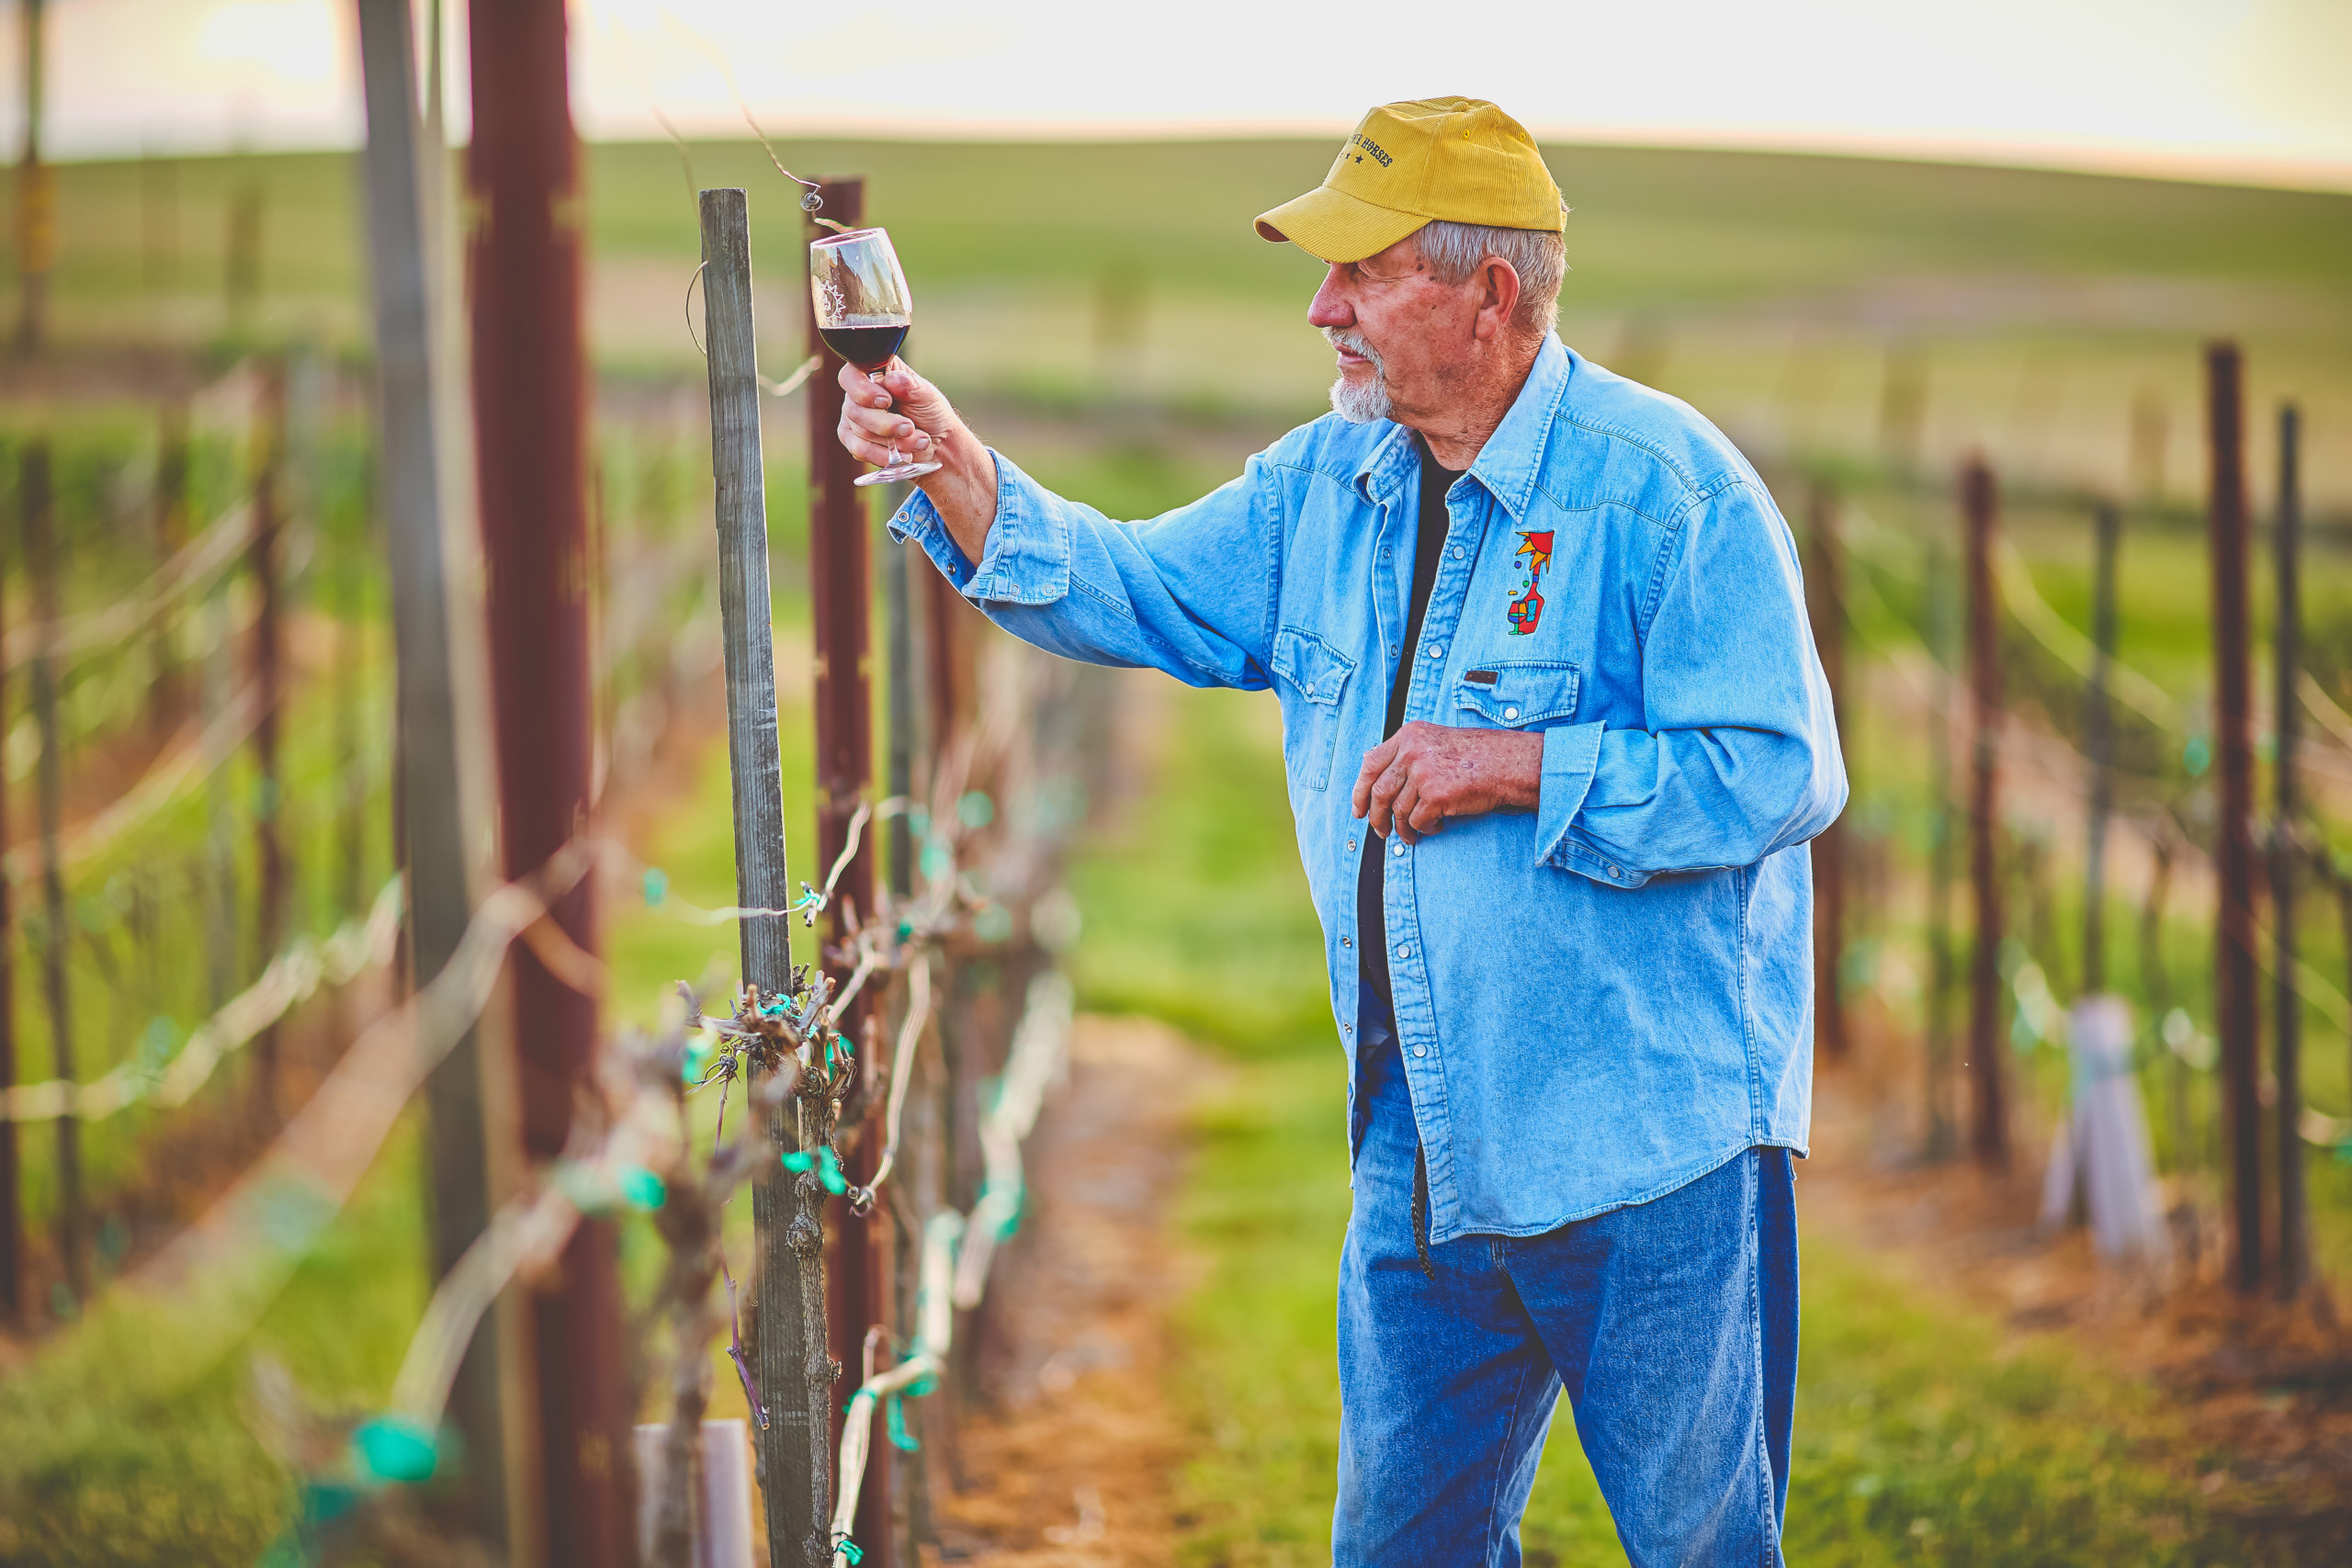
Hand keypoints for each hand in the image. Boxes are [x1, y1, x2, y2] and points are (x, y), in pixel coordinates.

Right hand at [834, 358, 994, 559]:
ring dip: (884, 439)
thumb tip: (893, 377)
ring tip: (914, 444)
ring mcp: (857, 422)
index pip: (852, 371)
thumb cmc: (939, 423)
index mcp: (879, 378)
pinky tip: (895, 460)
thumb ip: (912, 387)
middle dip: (882, 420)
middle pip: (850, 402)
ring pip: (850, 427)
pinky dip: (875, 455)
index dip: (863, 385)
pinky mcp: (857, 446)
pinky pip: (853, 449)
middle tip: (908, 430)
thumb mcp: (931, 400)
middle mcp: (863, 398)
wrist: (944, 458)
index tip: (886, 398)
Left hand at [1351, 722, 1542, 843]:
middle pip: (1379, 791)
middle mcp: (1411, 751)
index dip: (1360, 790)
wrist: (1508, 764)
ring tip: (1412, 835)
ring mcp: (1422, 772)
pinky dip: (1424, 828)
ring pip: (1398, 810)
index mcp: (1409, 735)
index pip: (1370, 764)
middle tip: (1380, 832)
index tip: (1359, 810)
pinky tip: (1436, 826)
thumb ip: (1407, 754)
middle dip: (1377, 817)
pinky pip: (1417, 821)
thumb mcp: (1436, 742)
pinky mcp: (1435, 795)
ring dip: (1402, 828)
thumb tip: (1374, 774)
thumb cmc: (1477, 756)